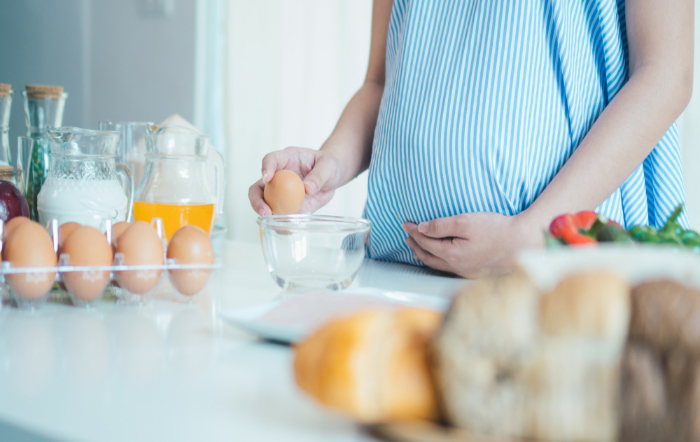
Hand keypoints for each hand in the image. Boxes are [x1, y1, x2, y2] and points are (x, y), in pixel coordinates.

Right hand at [248, 147, 343, 215]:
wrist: (333, 177)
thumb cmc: (329, 165)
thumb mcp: (329, 165)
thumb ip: (319, 175)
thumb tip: (307, 189)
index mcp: (286, 159)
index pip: (271, 160)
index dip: (265, 167)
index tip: (267, 178)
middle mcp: (278, 176)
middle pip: (258, 187)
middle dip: (257, 200)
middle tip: (265, 211)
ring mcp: (280, 192)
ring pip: (264, 204)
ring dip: (266, 215)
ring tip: (276, 224)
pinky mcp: (288, 206)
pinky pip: (280, 215)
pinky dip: (281, 223)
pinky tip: (287, 229)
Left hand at [403, 211, 544, 277]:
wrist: (524, 243)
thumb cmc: (497, 230)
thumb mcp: (466, 222)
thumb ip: (441, 226)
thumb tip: (422, 228)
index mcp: (451, 254)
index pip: (425, 242)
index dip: (414, 232)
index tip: (406, 223)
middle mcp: (456, 266)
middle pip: (428, 257)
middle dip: (415, 245)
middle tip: (407, 235)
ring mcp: (466, 271)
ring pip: (438, 264)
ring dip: (425, 254)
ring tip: (418, 247)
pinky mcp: (475, 271)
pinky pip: (449, 267)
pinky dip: (439, 260)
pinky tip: (441, 255)